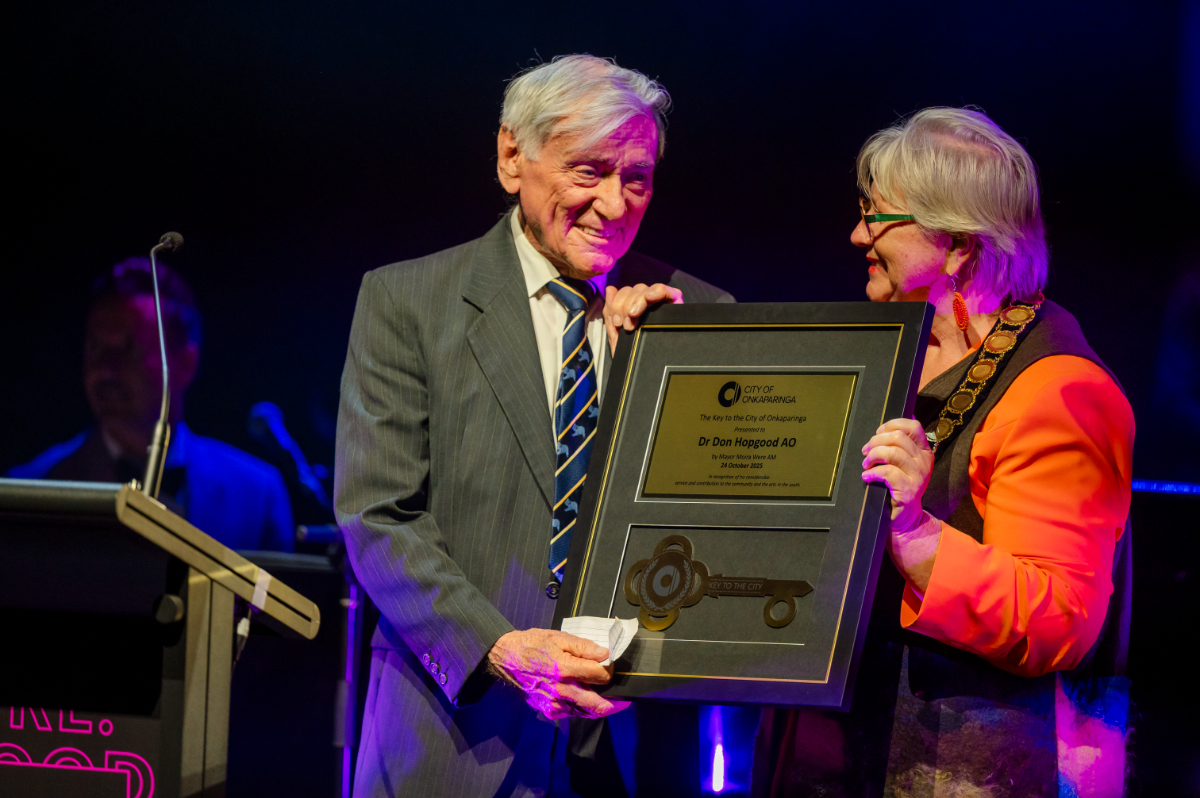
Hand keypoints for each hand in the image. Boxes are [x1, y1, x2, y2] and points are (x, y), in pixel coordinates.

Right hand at [487, 628, 631, 719]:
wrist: (506, 658)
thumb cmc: (532, 645)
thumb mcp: (558, 638)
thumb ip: (583, 647)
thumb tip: (605, 654)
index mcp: (564, 669)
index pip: (600, 676)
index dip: (609, 670)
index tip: (609, 666)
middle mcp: (560, 690)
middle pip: (597, 704)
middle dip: (614, 702)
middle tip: (623, 699)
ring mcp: (554, 703)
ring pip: (585, 712)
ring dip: (598, 706)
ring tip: (606, 698)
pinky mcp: (548, 710)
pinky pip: (572, 713)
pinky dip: (581, 708)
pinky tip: (582, 697)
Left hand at [604, 283, 683, 354]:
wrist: (650, 371)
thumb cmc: (636, 354)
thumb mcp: (618, 334)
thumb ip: (610, 312)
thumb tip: (609, 289)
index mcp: (633, 308)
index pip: (622, 294)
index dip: (616, 303)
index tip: (617, 322)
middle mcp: (646, 303)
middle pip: (631, 290)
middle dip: (623, 306)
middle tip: (625, 325)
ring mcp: (660, 301)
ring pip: (643, 289)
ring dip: (636, 301)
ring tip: (634, 317)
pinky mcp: (674, 301)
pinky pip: (662, 288)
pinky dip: (655, 291)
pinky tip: (649, 298)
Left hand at [862, 418, 939, 590]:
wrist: (905, 519)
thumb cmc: (898, 488)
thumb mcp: (903, 465)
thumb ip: (898, 446)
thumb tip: (887, 427)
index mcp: (924, 452)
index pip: (913, 426)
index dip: (892, 424)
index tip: (877, 432)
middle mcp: (924, 462)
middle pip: (898, 437)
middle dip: (876, 441)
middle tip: (866, 451)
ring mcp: (918, 476)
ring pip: (893, 452)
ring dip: (873, 455)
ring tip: (866, 464)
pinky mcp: (908, 489)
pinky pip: (888, 472)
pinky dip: (873, 472)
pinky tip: (867, 476)